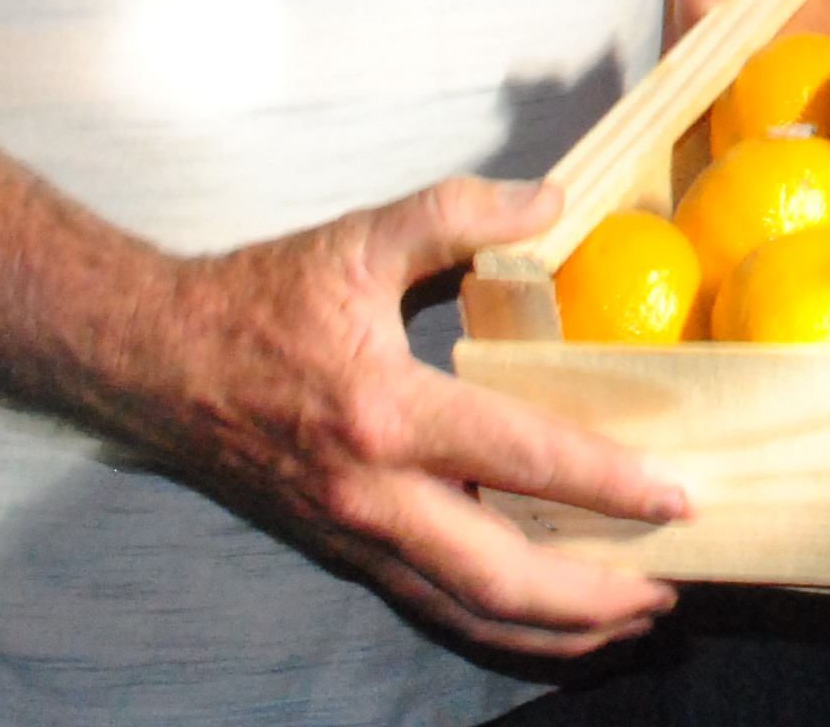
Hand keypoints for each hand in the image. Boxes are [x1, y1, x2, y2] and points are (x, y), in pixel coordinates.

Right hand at [133, 176, 687, 659]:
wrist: (152, 362)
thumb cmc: (259, 300)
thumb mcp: (359, 240)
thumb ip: (457, 214)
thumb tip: (553, 200)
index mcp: (388, 416)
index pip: (523, 458)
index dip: (608, 483)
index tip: (677, 497)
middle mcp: (374, 495)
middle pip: (501, 577)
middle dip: (593, 596)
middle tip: (670, 584)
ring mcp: (356, 536)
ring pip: (467, 612)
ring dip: (554, 628)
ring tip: (630, 614)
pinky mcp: (343, 551)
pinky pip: (434, 606)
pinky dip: (500, 622)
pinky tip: (549, 614)